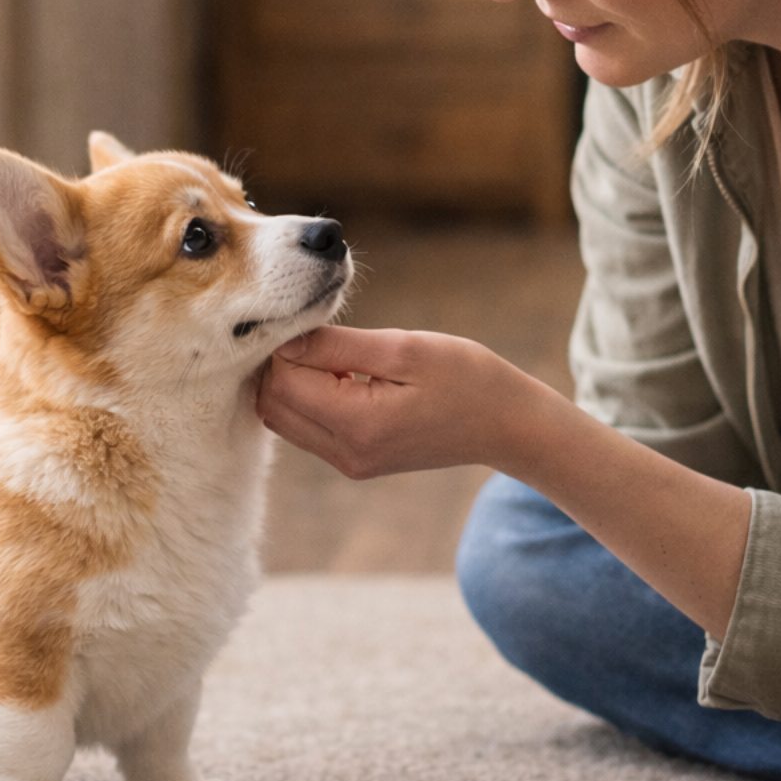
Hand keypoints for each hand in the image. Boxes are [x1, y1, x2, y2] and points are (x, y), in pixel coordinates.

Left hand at [255, 325, 544, 479]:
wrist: (506, 424)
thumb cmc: (466, 377)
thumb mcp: (403, 349)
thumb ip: (338, 346)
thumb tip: (286, 339)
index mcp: (358, 425)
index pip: (282, 383)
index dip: (284, 346)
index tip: (308, 317)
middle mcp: (346, 453)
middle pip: (273, 406)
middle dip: (279, 365)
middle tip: (314, 331)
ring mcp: (350, 463)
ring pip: (284, 419)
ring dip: (292, 382)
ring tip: (332, 353)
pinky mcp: (356, 461)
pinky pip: (307, 428)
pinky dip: (309, 398)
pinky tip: (342, 374)